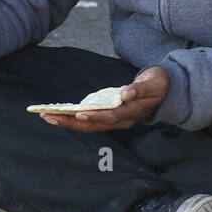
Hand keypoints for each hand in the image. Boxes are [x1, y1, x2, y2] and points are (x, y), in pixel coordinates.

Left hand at [40, 65, 169, 131]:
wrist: (163, 90)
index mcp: (131, 114)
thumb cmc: (157, 85)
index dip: (94, 117)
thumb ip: (140, 90)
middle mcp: (120, 120)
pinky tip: (60, 114)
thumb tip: (126, 93)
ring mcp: (115, 120)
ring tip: (48, 116)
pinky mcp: (110, 116)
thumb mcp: (153, 85)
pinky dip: (74, 118)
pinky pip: (90, 121)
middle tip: (49, 116)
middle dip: (71, 122)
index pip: (109, 118)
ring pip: (89, 125)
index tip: (78, 113)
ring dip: (68, 122)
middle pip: (93, 125)